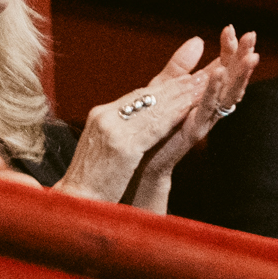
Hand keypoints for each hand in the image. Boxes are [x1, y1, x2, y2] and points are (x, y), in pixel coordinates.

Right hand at [63, 33, 218, 203]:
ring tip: (202, 85)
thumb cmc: (92, 183)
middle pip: (146, 97)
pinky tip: (189, 108)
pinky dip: (173, 115)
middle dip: (176, 86)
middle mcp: (104, 116)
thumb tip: (141, 124)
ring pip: (153, 108)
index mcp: (100, 116)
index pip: (137, 97)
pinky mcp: (120, 145)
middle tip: (200, 74)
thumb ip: (123, 133)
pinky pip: (153, 126)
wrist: (75, 204)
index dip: (164, 88)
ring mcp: (111, 128)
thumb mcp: (106, 150)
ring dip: (180, 96)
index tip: (186, 78)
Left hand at [142, 26, 258, 179]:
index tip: (231, 28)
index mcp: (204, 92)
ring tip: (251, 56)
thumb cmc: (156, 124)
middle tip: (252, 35)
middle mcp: (210, 105)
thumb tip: (199, 39)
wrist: (143, 160)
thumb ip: (181, 65)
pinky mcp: (195, 130)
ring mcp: (205, 118)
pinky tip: (219, 73)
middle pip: (233, 78)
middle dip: (243, 57)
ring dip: (240, 74)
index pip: (224, 66)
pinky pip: (207, 108)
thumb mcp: (166, 86)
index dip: (229, 48)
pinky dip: (214, 90)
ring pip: (228, 94)